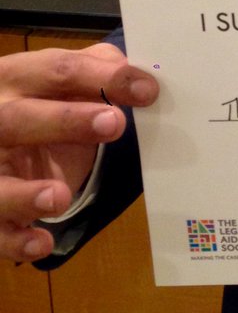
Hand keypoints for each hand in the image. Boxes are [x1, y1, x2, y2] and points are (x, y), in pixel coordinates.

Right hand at [0, 42, 157, 262]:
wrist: (4, 139)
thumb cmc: (44, 102)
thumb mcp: (66, 81)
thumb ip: (99, 70)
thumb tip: (139, 78)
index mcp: (16, 77)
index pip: (56, 70)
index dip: (103, 77)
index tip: (148, 91)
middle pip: (18, 118)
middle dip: (66, 122)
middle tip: (115, 125)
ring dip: (25, 194)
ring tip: (61, 197)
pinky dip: (16, 239)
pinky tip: (42, 243)